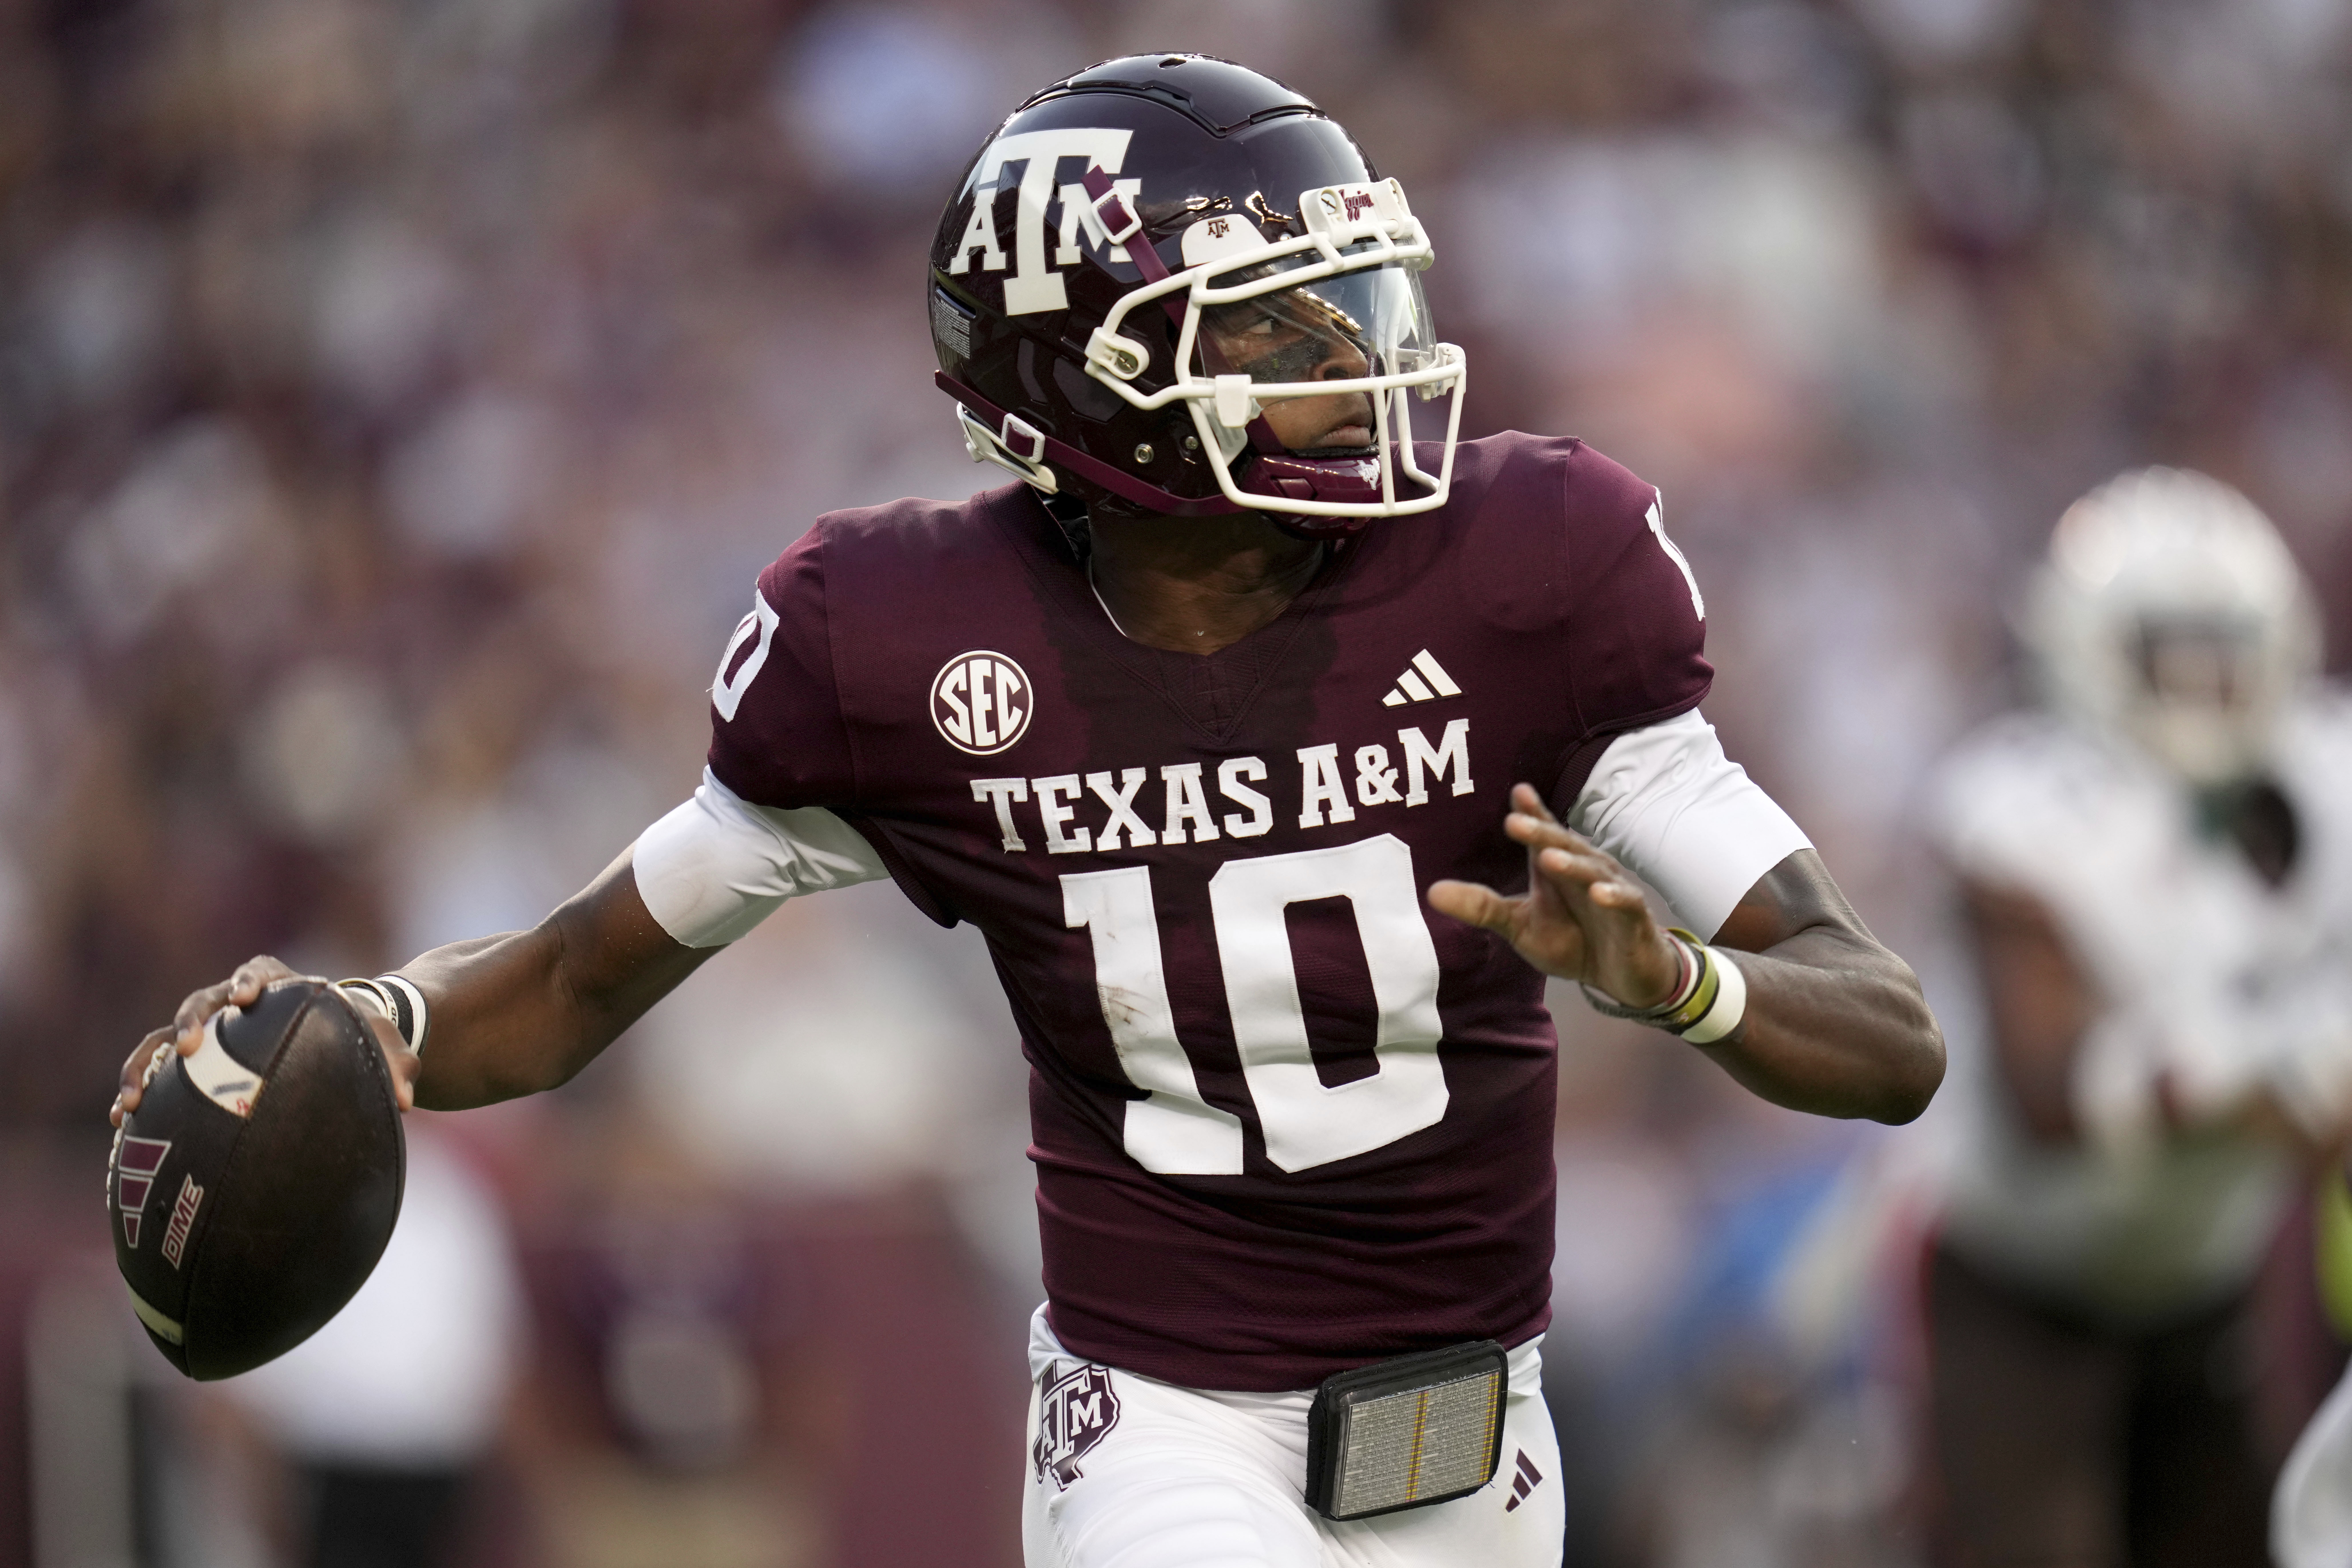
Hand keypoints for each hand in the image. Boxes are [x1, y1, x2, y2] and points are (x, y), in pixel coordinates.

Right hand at [111, 955, 418, 1126]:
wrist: (327, 1048)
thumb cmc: (351, 1040)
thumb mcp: (380, 1046)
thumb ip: (396, 1064)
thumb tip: (410, 1101)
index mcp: (279, 988)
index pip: (260, 969)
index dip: (251, 977)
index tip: (247, 994)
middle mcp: (233, 1006)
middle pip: (203, 1001)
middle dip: (191, 1020)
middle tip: (188, 1045)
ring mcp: (206, 1035)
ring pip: (163, 1039)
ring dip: (144, 1064)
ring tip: (131, 1100)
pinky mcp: (188, 1066)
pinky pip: (154, 1073)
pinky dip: (137, 1089)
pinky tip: (121, 1120)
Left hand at [1427, 783, 1682, 1006]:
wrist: (1621, 975)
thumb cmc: (1573, 941)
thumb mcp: (1520, 926)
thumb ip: (1482, 907)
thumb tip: (1432, 892)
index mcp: (1557, 867)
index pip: (1544, 835)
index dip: (1532, 814)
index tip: (1517, 792)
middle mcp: (1585, 870)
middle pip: (1563, 846)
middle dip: (1541, 833)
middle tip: (1514, 822)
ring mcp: (1612, 890)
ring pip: (1592, 870)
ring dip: (1572, 863)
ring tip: (1548, 858)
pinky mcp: (1633, 917)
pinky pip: (1625, 902)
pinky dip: (1614, 896)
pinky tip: (1599, 893)